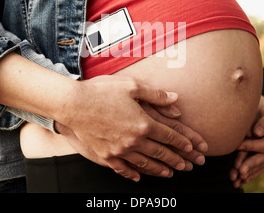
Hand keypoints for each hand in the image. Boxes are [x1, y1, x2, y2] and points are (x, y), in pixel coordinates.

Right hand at [56, 75, 208, 181]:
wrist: (74, 104)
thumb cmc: (102, 91)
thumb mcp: (132, 86)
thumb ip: (156, 94)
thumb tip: (175, 98)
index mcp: (144, 123)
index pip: (169, 136)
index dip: (182, 142)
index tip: (190, 147)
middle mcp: (134, 140)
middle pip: (160, 152)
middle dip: (175, 159)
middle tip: (186, 165)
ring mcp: (120, 150)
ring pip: (144, 163)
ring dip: (159, 169)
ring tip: (168, 173)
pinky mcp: (106, 155)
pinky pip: (123, 169)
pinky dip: (132, 174)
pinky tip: (138, 177)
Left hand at [229, 96, 263, 187]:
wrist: (261, 111)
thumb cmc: (263, 109)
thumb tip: (258, 133)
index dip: (253, 146)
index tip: (238, 145)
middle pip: (263, 158)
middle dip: (251, 165)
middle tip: (239, 170)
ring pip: (259, 165)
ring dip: (248, 172)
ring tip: (237, 179)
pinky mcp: (262, 157)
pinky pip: (257, 167)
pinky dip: (249, 174)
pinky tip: (241, 180)